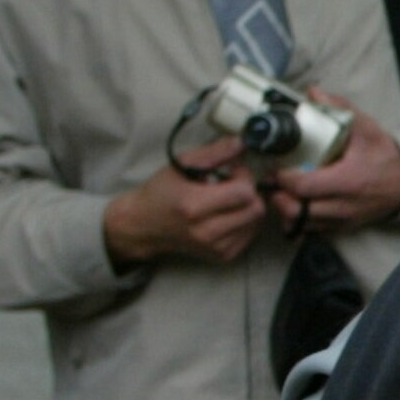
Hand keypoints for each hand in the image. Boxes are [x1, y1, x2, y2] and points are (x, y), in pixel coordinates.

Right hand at [102, 148, 263, 269]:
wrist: (144, 226)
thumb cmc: (161, 192)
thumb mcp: (182, 164)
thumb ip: (214, 152)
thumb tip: (242, 143)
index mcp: (194, 206)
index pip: (244, 193)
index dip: (244, 177)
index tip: (233, 171)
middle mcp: (206, 231)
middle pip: (255, 210)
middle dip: (250, 191)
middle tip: (234, 184)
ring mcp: (215, 248)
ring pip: (256, 223)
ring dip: (249, 206)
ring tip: (228, 199)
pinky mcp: (221, 256)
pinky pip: (250, 235)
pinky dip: (245, 221)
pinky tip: (228, 213)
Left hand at [263, 94, 399, 234]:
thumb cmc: (384, 156)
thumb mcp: (366, 128)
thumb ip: (340, 109)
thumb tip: (313, 93)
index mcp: (348, 180)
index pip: (305, 186)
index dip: (284, 178)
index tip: (278, 168)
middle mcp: (343, 205)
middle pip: (297, 210)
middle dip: (279, 196)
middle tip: (274, 181)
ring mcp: (342, 220)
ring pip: (301, 224)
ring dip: (286, 209)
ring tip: (283, 192)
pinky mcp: (341, 228)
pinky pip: (311, 231)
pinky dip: (298, 220)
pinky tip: (297, 204)